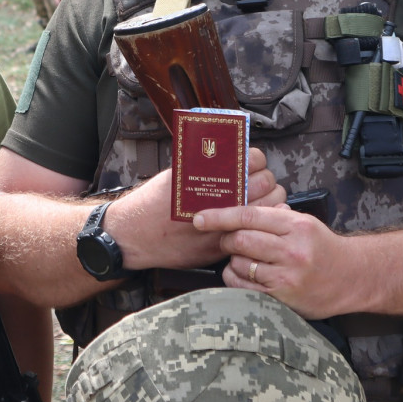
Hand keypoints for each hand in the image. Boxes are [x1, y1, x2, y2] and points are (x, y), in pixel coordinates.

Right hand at [106, 150, 277, 271]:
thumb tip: (226, 155)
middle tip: (255, 183)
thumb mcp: (176, 174)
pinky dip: (255, 226)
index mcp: (212, 179)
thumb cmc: (152, 203)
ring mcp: (225, 226)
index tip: (250, 163)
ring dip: (266, 203)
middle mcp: (222, 202)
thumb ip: (203, 166)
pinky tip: (246, 222)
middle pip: (266, 183)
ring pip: (267, 209)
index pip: (253, 160)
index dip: (255, 161)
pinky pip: (253, 232)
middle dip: (265, 182)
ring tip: (254, 202)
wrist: (135, 235)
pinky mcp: (222, 246)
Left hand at [193, 192, 347, 319]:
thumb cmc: (322, 247)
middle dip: (226, 239)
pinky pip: (243, 287)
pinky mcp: (283, 299)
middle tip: (228, 240)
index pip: (248, 216)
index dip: (219, 216)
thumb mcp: (303, 223)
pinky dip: (235, 278)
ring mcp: (287, 277)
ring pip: (239, 264)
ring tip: (243, 258)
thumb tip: (234, 210)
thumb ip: (272, 216)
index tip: (199, 218)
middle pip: (240, 240)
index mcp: (296, 226)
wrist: (352, 277)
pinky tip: (244, 274)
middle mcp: (292, 252)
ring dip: (233, 260)